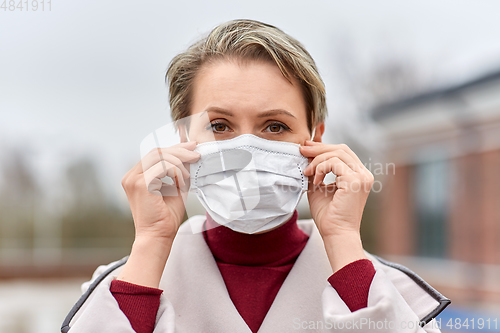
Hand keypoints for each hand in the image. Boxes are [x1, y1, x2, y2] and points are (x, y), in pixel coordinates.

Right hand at [117, 141, 199, 287]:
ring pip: (159, 156)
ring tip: (188, 176)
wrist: (159, 237)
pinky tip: (182, 181)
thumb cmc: (166, 217)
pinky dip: (176, 171)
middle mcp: (131, 176)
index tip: (192, 146)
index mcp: (136, 176)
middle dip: (179, 151)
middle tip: (196, 154)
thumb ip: (179, 171)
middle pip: (157, 152)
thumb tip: (189, 153)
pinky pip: (162, 167)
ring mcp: (133, 179)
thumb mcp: (176, 188)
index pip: (155, 154)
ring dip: (179, 162)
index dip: (174, 148)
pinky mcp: (140, 184)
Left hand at [300, 141, 373, 270]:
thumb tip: (307, 153)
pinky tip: (315, 181)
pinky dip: (321, 168)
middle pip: (341, 149)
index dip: (324, 147)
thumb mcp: (319, 187)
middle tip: (302, 149)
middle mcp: (364, 174)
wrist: (335, 234)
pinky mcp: (355, 181)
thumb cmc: (328, 215)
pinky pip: (334, 163)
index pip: (342, 152)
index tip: (306, 148)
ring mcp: (362, 177)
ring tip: (307, 172)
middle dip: (319, 148)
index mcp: (358, 175)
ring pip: (337, 153)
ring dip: (318, 160)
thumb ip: (317, 171)